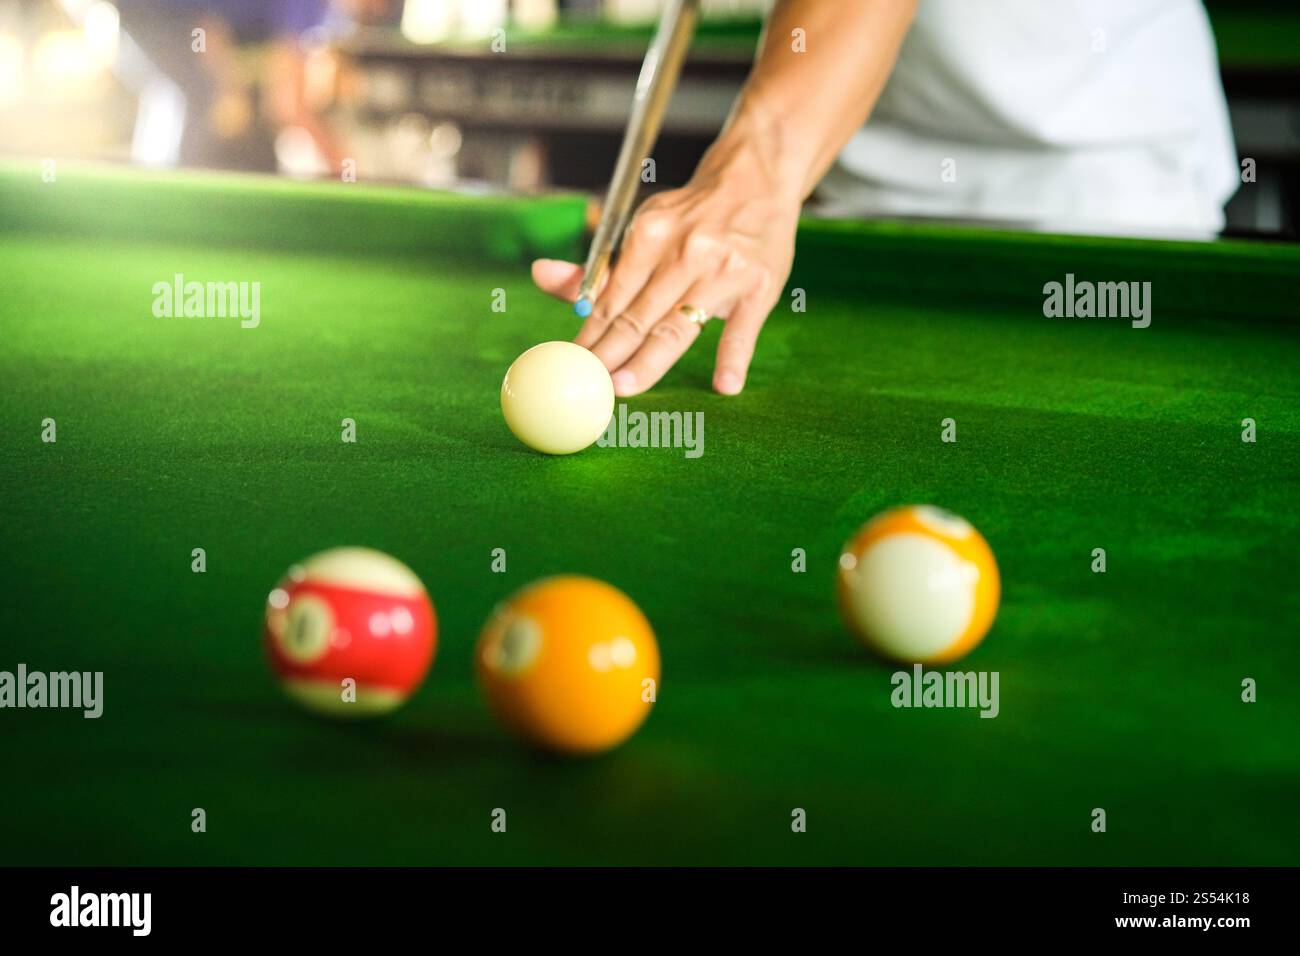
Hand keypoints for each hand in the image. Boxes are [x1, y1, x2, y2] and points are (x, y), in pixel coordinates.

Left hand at [532, 145, 799, 395]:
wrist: (757, 180)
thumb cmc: (693, 216)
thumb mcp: (645, 228)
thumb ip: (599, 266)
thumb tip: (540, 276)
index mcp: (650, 235)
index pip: (611, 297)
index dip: (589, 335)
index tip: (570, 366)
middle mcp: (685, 252)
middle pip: (638, 316)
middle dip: (609, 355)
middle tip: (588, 387)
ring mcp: (724, 270)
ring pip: (678, 327)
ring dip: (649, 362)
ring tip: (624, 388)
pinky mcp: (759, 286)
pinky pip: (742, 329)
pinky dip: (734, 358)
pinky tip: (725, 385)